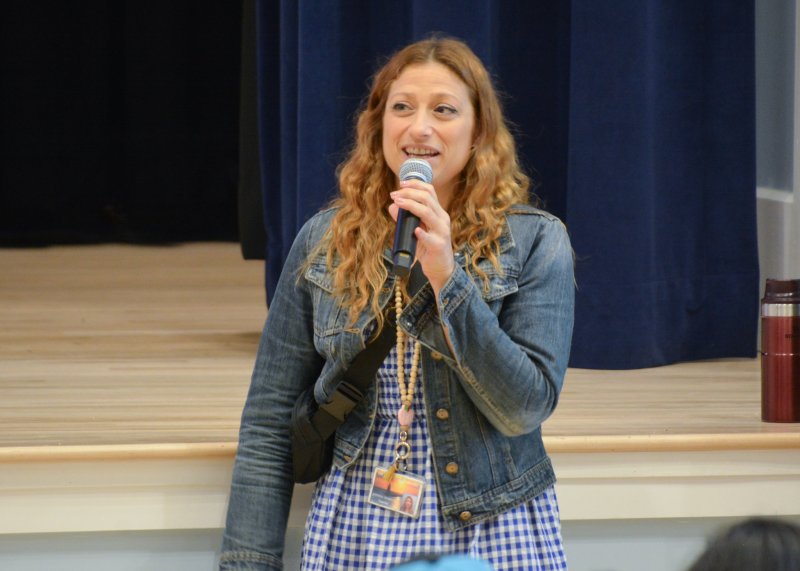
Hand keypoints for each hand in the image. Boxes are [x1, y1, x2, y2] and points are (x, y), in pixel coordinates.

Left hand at [388, 179, 454, 295]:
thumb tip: (392, 206)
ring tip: (398, 203)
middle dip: (409, 193)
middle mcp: (442, 219)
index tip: (400, 184)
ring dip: (411, 206)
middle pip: (427, 198)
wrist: (440, 268)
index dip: (415, 184)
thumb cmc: (427, 248)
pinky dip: (422, 233)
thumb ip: (404, 219)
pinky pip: (430, 238)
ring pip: (428, 213)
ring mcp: (442, 232)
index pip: (430, 191)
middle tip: (394, 195)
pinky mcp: (438, 246)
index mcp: (438, 212)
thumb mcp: (415, 230)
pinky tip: (415, 230)